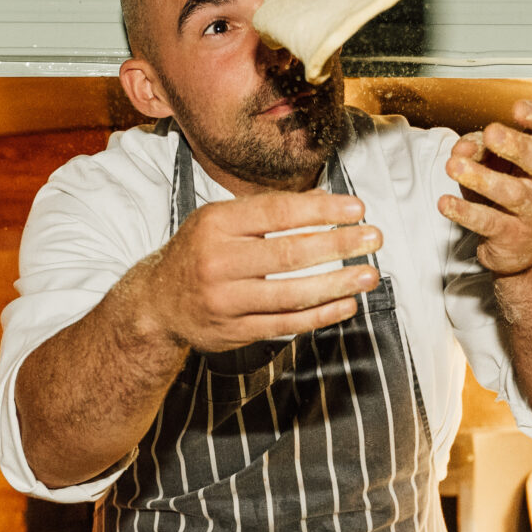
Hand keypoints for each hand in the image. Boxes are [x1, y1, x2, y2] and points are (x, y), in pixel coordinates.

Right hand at [136, 190, 380, 352]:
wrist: (157, 302)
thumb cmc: (199, 252)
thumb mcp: (219, 220)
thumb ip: (266, 212)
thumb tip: (325, 201)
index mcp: (216, 224)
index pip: (278, 212)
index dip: (322, 210)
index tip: (358, 210)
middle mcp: (218, 261)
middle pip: (290, 253)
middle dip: (339, 245)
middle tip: (374, 239)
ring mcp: (226, 300)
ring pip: (292, 293)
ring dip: (337, 284)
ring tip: (368, 275)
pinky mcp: (235, 330)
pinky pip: (286, 323)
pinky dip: (320, 315)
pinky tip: (346, 305)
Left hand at [441, 100, 531, 275]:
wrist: (524, 246)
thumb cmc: (511, 190)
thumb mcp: (495, 162)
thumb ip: (479, 147)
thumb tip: (462, 148)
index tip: (517, 108)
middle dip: (516, 145)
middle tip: (492, 132)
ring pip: (513, 193)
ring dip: (482, 178)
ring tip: (454, 167)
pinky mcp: (515, 236)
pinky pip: (489, 222)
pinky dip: (465, 212)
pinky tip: (445, 203)